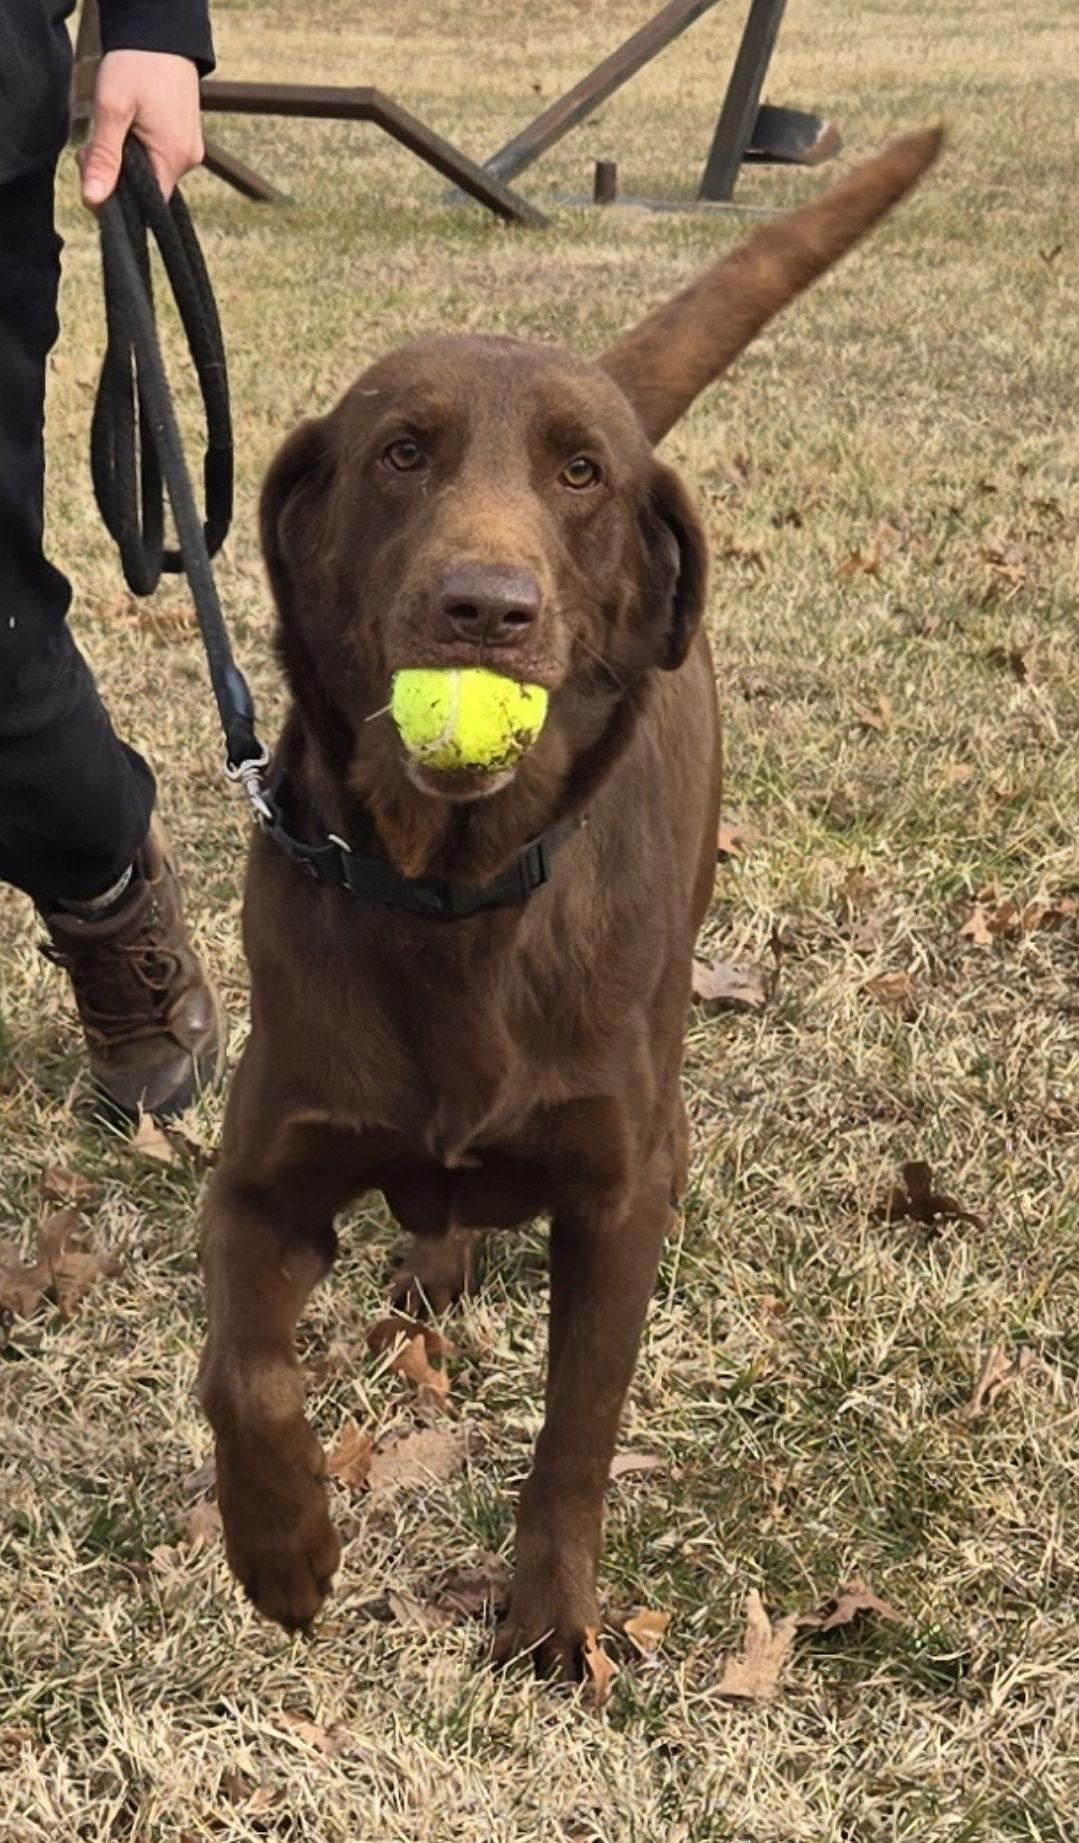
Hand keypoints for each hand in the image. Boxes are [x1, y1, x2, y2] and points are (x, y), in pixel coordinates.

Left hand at [81, 50, 203, 207]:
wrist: (161, 32)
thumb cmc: (138, 64)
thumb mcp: (112, 108)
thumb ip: (104, 157)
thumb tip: (94, 199)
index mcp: (173, 158)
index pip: (145, 207)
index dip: (115, 198)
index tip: (93, 169)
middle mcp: (187, 161)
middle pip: (145, 192)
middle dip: (115, 175)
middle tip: (93, 144)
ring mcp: (189, 150)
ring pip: (149, 174)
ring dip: (124, 161)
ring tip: (113, 127)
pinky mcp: (185, 139)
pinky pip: (157, 158)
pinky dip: (136, 150)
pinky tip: (128, 127)